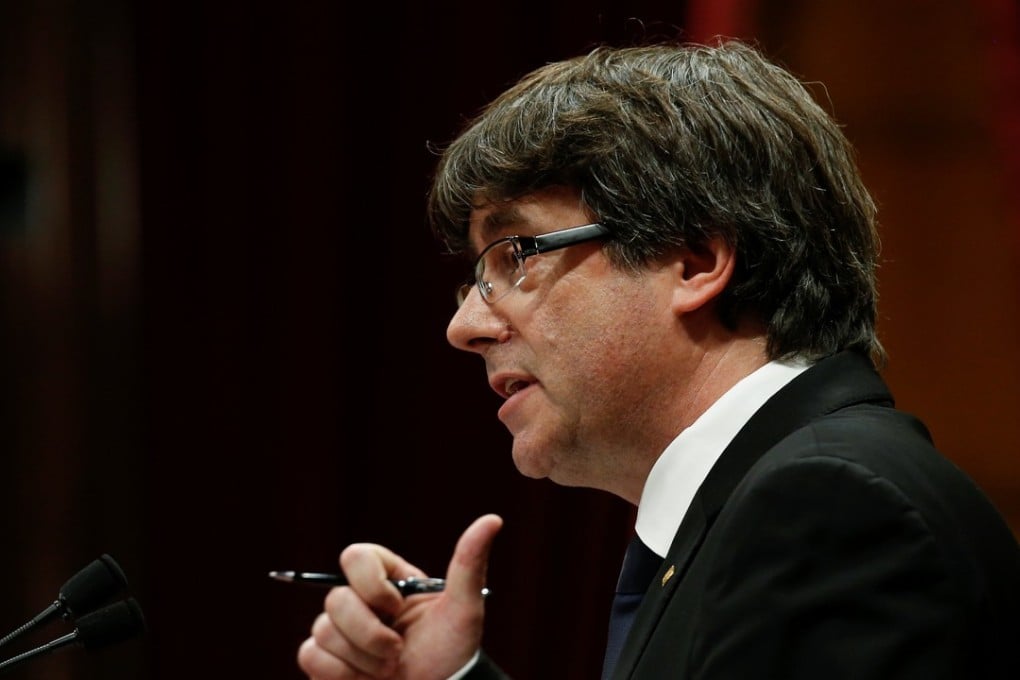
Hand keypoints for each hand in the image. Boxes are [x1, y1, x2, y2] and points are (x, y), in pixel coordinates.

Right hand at [297, 513, 502, 678]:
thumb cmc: (452, 653)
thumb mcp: (464, 608)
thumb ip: (469, 562)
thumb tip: (493, 519)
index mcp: (387, 579)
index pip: (355, 556)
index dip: (371, 585)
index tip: (398, 609)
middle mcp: (359, 600)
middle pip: (335, 599)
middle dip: (370, 634)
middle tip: (398, 651)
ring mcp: (338, 629)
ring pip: (323, 631)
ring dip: (363, 659)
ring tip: (389, 669)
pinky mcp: (323, 660)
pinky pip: (311, 656)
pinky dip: (341, 674)